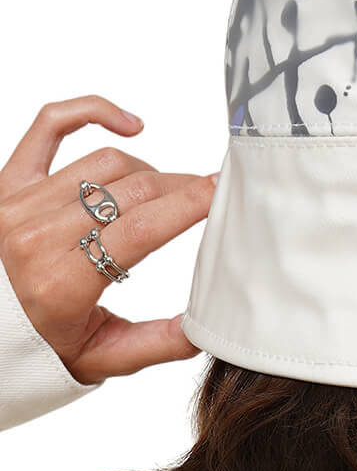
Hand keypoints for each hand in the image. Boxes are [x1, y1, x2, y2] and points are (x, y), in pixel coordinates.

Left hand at [0, 95, 216, 384]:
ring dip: (149, 172)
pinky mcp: (8, 180)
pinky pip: (50, 125)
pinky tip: (131, 125)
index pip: (140, 228)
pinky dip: (92, 112)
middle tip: (208, 196)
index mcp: (61, 284)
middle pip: (132, 190)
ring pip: (105, 162)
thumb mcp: (105, 357)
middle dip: (181, 188)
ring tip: (164, 194)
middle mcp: (34, 237)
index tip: (222, 191)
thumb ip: (159, 343)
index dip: (189, 203)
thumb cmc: (44, 344)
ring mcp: (17, 204)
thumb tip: (209, 326)